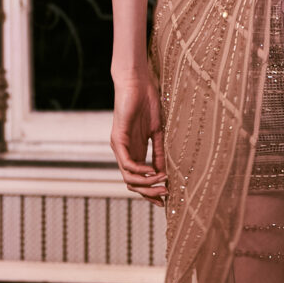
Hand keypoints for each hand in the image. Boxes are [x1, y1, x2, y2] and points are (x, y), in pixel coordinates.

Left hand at [111, 65, 166, 200]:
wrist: (137, 83)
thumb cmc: (147, 103)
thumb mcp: (157, 132)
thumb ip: (158, 152)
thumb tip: (164, 173)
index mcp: (134, 151)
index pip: (138, 180)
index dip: (150, 191)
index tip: (165, 199)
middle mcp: (124, 152)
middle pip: (132, 183)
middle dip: (149, 192)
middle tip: (165, 195)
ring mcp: (119, 146)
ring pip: (128, 177)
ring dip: (146, 184)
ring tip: (162, 182)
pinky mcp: (118, 138)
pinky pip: (127, 163)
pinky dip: (140, 170)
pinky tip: (153, 171)